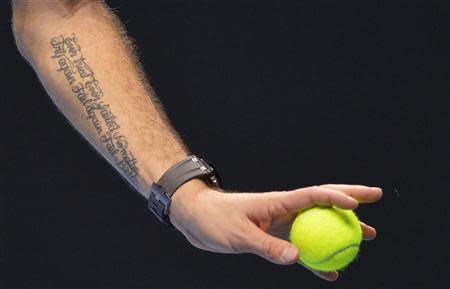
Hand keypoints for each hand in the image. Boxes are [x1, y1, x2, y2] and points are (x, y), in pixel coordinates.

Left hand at [169, 179, 382, 281]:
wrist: (198, 219)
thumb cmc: (214, 220)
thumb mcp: (238, 234)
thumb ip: (267, 246)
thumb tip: (298, 257)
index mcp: (278, 202)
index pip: (314, 195)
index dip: (337, 197)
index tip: (359, 204)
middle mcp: (284, 209)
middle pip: (323, 203)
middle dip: (350, 200)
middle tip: (375, 200)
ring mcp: (281, 223)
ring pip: (318, 225)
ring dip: (341, 229)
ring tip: (365, 236)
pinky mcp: (273, 237)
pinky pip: (301, 247)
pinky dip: (316, 259)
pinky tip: (329, 271)